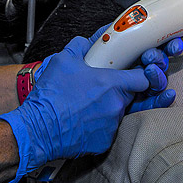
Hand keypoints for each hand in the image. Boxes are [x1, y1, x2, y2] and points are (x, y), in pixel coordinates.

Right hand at [0, 28, 182, 182]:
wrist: (36, 130)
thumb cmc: (50, 96)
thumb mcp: (64, 60)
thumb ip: (82, 45)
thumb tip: (89, 41)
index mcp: (112, 84)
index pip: (145, 77)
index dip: (144, 73)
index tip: (138, 71)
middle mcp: (117, 106)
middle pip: (136, 95)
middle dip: (128, 90)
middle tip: (111, 86)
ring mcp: (112, 125)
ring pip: (122, 112)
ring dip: (113, 107)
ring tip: (93, 103)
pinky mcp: (105, 142)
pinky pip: (111, 129)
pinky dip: (102, 123)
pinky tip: (87, 119)